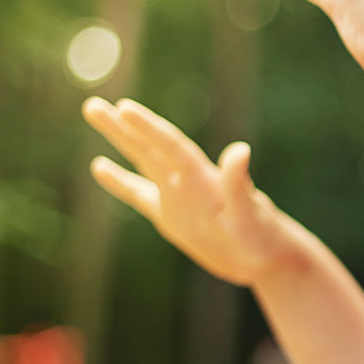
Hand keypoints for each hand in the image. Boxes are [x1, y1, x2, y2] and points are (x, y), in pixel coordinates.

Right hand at [84, 97, 298, 287]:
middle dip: (123, 128)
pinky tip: (99, 166)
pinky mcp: (172, 216)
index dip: (149, 129)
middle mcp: (187, 182)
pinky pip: (140, 194)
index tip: (124, 108)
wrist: (271, 259)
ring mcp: (178, 197)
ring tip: (95, 111)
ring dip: (119, 139)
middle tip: (93, 105)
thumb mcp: (251, 216)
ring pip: (143, 161)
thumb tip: (240, 149)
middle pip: (151, 148)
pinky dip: (120, 181)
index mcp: (203, 180)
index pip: (172, 148)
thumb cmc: (264, 239)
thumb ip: (239, 185)